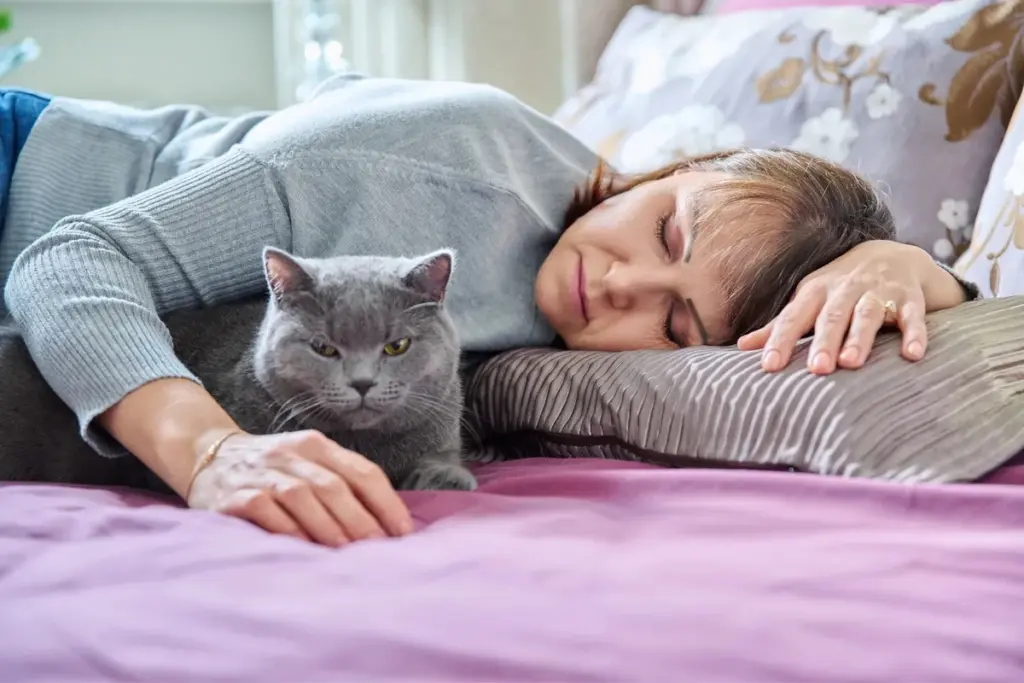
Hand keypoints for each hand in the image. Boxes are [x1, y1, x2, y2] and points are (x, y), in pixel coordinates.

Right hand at [187, 430, 413, 546]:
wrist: (206, 455)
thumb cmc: (271, 468)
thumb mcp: (307, 461)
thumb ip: (340, 481)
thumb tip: (383, 522)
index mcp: (315, 445)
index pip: (361, 471)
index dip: (386, 502)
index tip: (403, 532)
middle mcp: (289, 455)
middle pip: (334, 486)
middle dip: (360, 519)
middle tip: (378, 548)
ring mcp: (261, 474)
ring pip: (302, 497)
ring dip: (328, 526)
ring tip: (347, 552)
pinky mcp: (233, 496)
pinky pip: (265, 511)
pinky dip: (287, 530)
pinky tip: (304, 549)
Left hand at [737, 241, 963, 374]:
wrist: (893, 254)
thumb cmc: (839, 287)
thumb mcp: (809, 300)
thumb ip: (779, 326)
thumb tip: (741, 347)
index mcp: (815, 292)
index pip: (793, 318)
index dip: (780, 341)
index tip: (769, 366)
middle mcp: (845, 289)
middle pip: (832, 316)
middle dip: (823, 341)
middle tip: (816, 369)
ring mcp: (879, 292)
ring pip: (868, 314)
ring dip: (860, 338)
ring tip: (851, 363)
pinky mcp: (909, 299)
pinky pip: (912, 317)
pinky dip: (914, 334)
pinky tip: (912, 355)